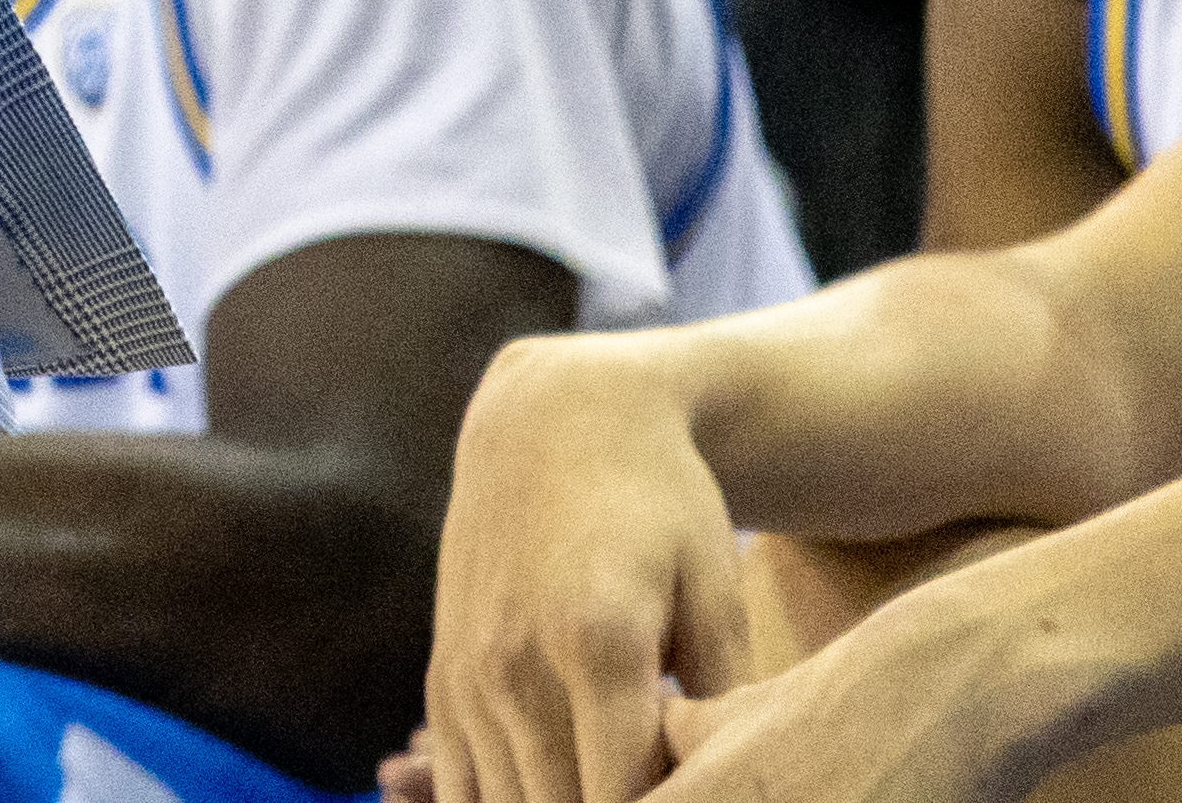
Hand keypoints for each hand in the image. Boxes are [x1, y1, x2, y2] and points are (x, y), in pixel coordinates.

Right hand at [422, 338, 761, 802]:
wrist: (556, 417)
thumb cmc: (662, 503)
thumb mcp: (717, 591)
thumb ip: (727, 701)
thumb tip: (737, 784)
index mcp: (598, 643)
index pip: (621, 801)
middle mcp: (516, 664)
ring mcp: (469, 669)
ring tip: (599, 794)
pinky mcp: (445, 670)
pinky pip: (456, 778)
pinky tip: (539, 801)